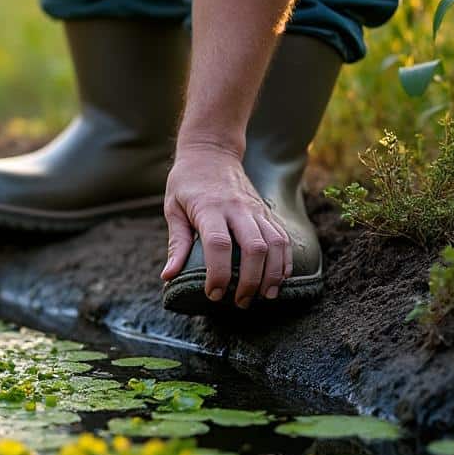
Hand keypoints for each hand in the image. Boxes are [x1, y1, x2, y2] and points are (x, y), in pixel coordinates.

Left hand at [161, 143, 292, 307]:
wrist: (211, 152)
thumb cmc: (186, 183)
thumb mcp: (173, 208)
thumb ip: (176, 243)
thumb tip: (168, 276)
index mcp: (209, 208)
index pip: (219, 245)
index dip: (219, 273)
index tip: (213, 294)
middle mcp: (237, 208)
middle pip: (255, 248)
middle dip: (251, 280)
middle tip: (241, 302)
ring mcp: (256, 209)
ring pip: (275, 243)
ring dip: (273, 274)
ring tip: (266, 296)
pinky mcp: (267, 211)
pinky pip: (283, 237)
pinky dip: (285, 260)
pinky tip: (281, 278)